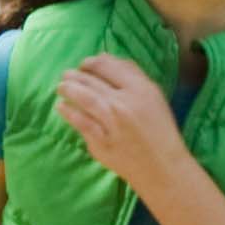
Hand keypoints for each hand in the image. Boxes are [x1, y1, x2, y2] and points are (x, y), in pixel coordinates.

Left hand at [46, 52, 194, 194]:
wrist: (162, 167)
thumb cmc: (160, 130)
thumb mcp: (154, 97)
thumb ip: (131, 74)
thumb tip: (102, 56)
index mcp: (141, 89)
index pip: (108, 66)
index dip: (91, 62)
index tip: (84, 65)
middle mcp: (124, 103)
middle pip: (91, 81)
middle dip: (74, 75)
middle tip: (67, 76)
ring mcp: (111, 124)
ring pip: (82, 98)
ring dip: (67, 89)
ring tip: (61, 88)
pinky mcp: (100, 142)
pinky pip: (79, 122)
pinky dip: (67, 111)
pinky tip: (62, 106)